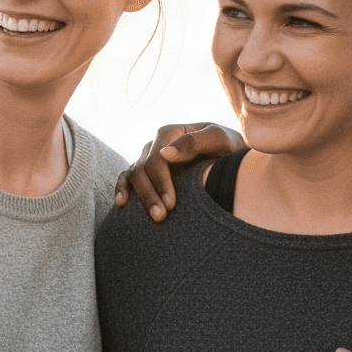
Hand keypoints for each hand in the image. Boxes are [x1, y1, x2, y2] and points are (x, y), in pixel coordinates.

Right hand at [112, 122, 243, 221]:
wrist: (229, 156)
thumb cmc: (226, 146)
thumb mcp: (218, 139)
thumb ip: (194, 143)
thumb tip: (164, 154)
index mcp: (169, 133)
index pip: (157, 158)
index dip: (161, 181)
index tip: (172, 204)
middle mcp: (154, 145)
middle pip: (143, 169)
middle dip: (150, 194)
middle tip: (161, 217)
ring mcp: (148, 158)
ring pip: (133, 176)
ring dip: (140, 198)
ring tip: (154, 218)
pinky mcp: (146, 173)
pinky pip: (127, 179)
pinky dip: (121, 190)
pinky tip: (121, 204)